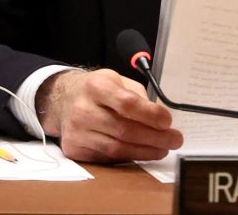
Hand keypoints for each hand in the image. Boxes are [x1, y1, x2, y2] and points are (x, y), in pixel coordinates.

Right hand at [35, 68, 182, 162]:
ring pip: (117, 148)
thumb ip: (138, 95)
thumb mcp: (117, 80)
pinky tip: (142, 153)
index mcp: (96, 86)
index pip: (126, 103)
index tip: (168, 121)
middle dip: (155, 138)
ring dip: (145, 151)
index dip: (150, 115)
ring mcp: (76, 131)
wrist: (62, 100)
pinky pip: (107, 157)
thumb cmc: (96, 90)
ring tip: (163, 149)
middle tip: (174, 140)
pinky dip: (128, 157)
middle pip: (124, 130)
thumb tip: (161, 118)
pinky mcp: (74, 149)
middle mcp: (82, 109)